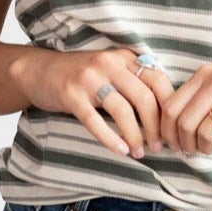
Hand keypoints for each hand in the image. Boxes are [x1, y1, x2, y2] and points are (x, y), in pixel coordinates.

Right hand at [15, 46, 166, 158]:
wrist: (38, 71)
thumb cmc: (81, 76)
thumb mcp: (111, 69)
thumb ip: (135, 82)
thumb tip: (167, 113)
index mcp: (125, 58)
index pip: (159, 80)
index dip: (170, 108)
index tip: (174, 130)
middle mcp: (110, 64)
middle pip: (145, 98)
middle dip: (156, 127)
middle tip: (159, 147)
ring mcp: (89, 78)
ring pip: (123, 111)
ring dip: (135, 136)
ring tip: (140, 153)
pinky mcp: (71, 95)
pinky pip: (96, 121)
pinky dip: (111, 139)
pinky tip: (121, 151)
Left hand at [157, 48, 211, 155]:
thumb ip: (202, 92)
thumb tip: (178, 123)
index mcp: (206, 73)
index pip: (171, 106)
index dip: (167, 130)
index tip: (174, 142)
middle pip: (184, 123)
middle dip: (184, 144)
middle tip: (193, 150)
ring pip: (204, 133)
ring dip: (204, 148)